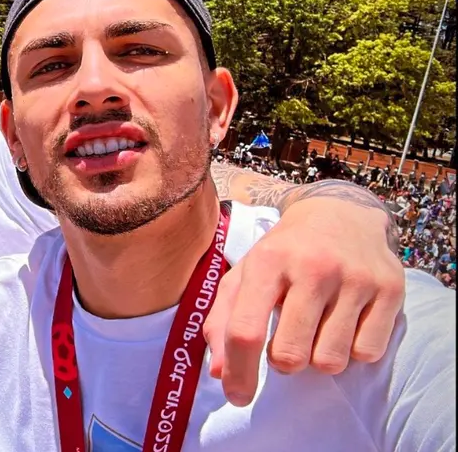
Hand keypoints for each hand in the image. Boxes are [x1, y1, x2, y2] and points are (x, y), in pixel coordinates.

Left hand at [203, 199, 404, 406]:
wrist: (341, 214)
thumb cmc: (285, 252)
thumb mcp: (246, 275)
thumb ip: (223, 321)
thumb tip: (220, 373)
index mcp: (269, 261)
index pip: (246, 330)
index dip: (239, 372)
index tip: (237, 397)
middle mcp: (313, 266)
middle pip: (290, 354)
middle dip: (283, 362)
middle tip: (287, 341)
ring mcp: (355, 277)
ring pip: (330, 361)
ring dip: (318, 357)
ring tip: (316, 329)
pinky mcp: (390, 288)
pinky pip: (367, 353)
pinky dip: (352, 350)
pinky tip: (345, 323)